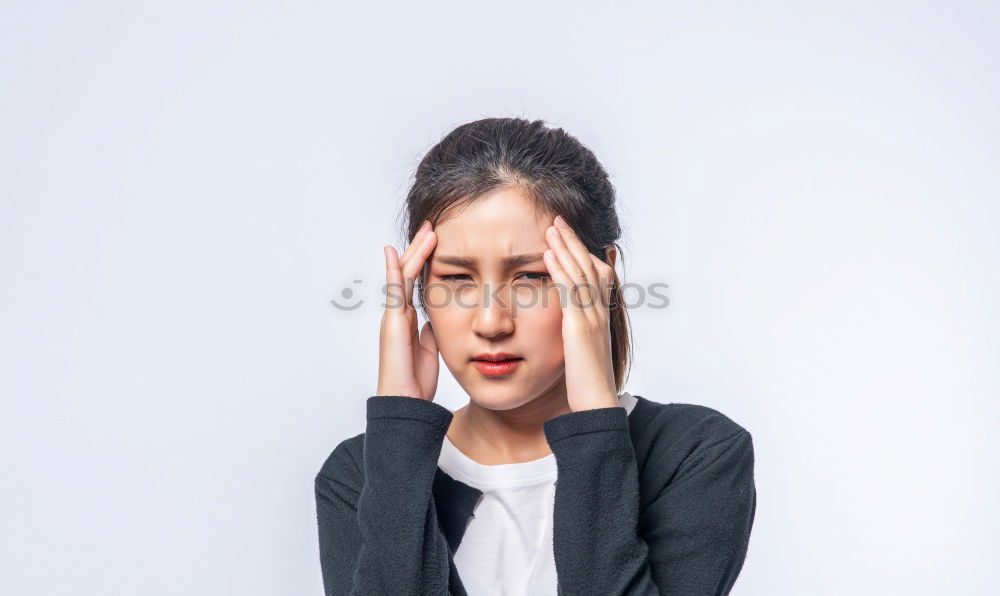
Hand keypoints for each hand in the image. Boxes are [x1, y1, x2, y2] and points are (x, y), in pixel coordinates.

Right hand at [376, 220, 439, 400]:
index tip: (437, 242)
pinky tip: (394, 252)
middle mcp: (397, 314)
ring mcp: (392, 316)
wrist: (406, 401)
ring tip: (427, 231)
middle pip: (407, 273)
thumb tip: (435, 320)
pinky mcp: (391, 323)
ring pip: (401, 276)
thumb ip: (431, 331)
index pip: (416, 282)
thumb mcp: (430, 349)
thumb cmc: (416, 381)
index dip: (425, 261)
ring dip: (414, 252)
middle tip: (432, 226)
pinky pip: (393, 291)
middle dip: (419, 249)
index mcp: (408, 319)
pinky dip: (394, 270)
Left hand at [543, 215, 619, 411]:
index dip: (583, 253)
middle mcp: (600, 312)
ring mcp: (592, 318)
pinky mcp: (579, 327)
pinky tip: (548, 254)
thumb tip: (569, 325)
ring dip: (565, 246)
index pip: (596, 274)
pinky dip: (560, 269)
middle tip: (558, 220)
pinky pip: (570, 291)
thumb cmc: (587, 383)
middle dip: (573, 241)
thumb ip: (577, 332)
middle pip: (589, 266)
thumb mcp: (582, 350)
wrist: (597, 403)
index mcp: (600, 316)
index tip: (568, 236)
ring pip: (580, 272)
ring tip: (551, 225)